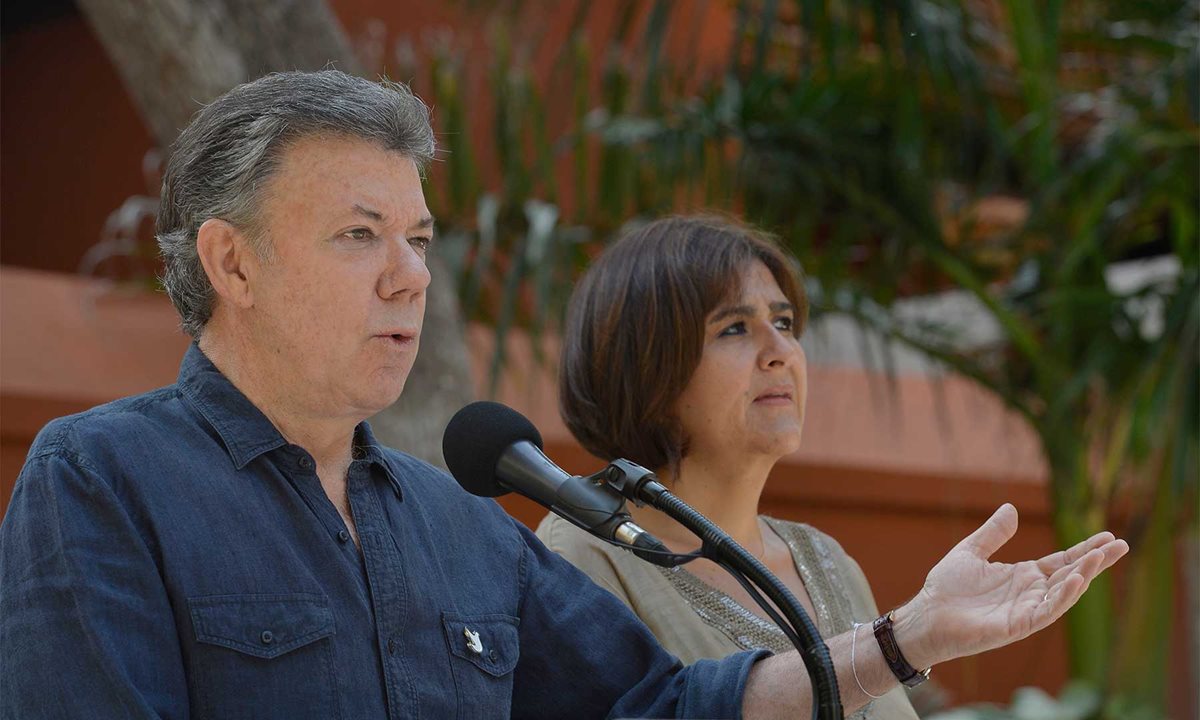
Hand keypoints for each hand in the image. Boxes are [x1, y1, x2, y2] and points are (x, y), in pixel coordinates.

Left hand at [893, 503, 1127, 668]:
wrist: (927, 614)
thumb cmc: (946, 587)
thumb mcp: (971, 551)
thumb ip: (993, 533)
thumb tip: (1011, 507)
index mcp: (1022, 576)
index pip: (1061, 561)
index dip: (1084, 549)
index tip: (1108, 536)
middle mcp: (1030, 593)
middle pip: (1070, 574)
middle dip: (1095, 561)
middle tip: (1121, 545)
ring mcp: (1027, 610)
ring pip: (1064, 592)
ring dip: (1084, 575)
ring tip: (1102, 557)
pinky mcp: (1019, 625)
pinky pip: (1047, 611)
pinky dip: (1063, 597)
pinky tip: (1076, 580)